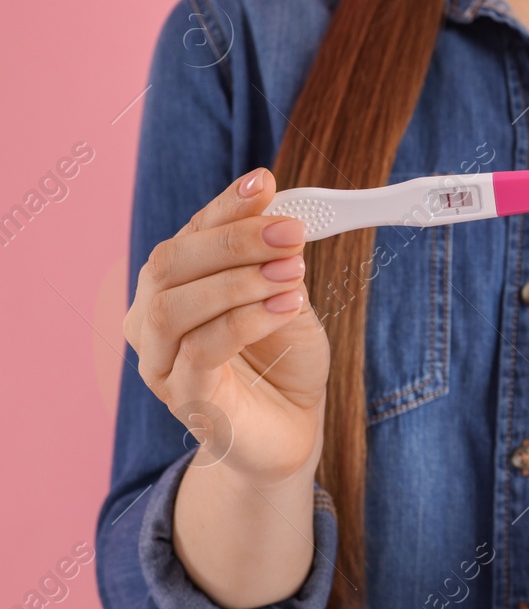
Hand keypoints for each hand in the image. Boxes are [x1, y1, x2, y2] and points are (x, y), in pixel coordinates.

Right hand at [123, 168, 329, 486]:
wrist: (291, 427)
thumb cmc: (283, 358)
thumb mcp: (288, 296)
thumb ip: (278, 261)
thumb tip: (283, 218)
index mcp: (175, 285)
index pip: (190, 234)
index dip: (224, 206)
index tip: (263, 181)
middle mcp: (153, 319)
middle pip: (169, 264)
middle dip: (233, 240)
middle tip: (291, 231)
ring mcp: (161, 362)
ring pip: (174, 308)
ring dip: (237, 281)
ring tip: (293, 271)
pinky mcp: (184, 399)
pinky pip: (201, 352)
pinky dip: (245, 320)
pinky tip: (287, 304)